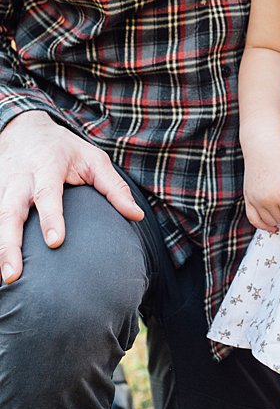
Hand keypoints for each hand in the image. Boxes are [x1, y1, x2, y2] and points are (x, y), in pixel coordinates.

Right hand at [0, 110, 143, 282]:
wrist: (25, 129)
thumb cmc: (65, 149)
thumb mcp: (94, 160)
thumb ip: (114, 187)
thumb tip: (137, 216)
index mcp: (47, 167)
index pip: (47, 194)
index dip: (51, 218)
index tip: (56, 242)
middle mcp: (20, 179)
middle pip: (9, 212)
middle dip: (9, 244)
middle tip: (13, 275)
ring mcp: (1, 187)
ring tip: (6, 278)